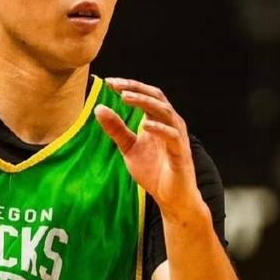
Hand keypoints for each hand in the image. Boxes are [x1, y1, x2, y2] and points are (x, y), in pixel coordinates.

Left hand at [94, 78, 202, 218]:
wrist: (171, 197)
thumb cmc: (153, 170)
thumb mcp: (128, 147)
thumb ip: (116, 129)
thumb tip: (98, 108)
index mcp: (158, 120)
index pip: (146, 95)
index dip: (129, 86)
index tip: (109, 82)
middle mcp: (170, 124)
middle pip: (156, 97)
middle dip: (135, 88)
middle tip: (115, 85)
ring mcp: (177, 137)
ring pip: (165, 112)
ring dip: (145, 103)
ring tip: (125, 98)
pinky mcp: (181, 153)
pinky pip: (172, 137)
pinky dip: (159, 129)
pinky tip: (145, 125)